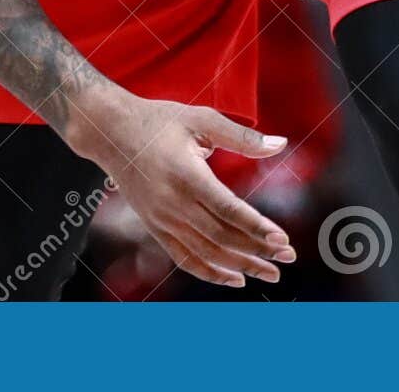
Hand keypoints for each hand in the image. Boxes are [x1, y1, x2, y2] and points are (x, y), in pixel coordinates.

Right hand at [66, 87, 295, 286]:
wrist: (109, 132)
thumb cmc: (159, 120)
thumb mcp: (201, 119)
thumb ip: (242, 137)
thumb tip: (281, 144)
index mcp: (186, 174)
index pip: (228, 209)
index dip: (256, 227)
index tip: (283, 240)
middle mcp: (173, 203)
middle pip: (221, 236)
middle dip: (258, 250)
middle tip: (289, 258)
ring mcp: (161, 219)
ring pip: (206, 252)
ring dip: (241, 266)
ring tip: (271, 273)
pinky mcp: (155, 227)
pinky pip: (184, 258)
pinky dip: (210, 272)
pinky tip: (235, 279)